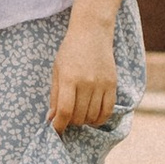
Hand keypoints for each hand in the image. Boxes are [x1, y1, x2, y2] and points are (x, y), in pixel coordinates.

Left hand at [48, 11, 122, 134]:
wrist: (92, 33)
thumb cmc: (70, 51)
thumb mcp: (57, 70)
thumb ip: (55, 96)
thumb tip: (52, 119)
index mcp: (69, 78)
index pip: (65, 111)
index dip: (59, 125)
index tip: (55, 130)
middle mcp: (87, 82)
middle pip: (79, 116)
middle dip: (70, 122)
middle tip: (67, 117)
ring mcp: (101, 84)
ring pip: (93, 116)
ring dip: (84, 121)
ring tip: (78, 115)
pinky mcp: (112, 84)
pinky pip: (107, 111)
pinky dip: (99, 119)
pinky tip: (92, 117)